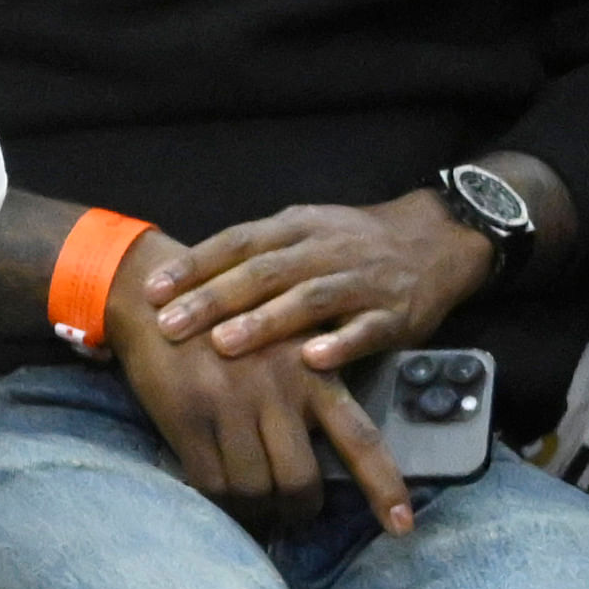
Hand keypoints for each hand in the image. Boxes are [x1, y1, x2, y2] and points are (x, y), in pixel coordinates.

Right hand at [106, 228, 413, 537]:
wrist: (151, 294)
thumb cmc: (225, 323)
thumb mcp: (282, 345)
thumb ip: (310, 391)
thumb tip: (326, 455)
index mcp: (313, 374)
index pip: (361, 439)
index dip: (383, 487)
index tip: (402, 528)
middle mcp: (278, 391)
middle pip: (300, 481)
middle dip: (297, 509)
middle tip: (289, 514)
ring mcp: (230, 405)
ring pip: (255, 488)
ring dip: (255, 511)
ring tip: (254, 509)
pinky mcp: (188, 415)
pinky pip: (211, 481)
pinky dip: (219, 500)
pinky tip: (221, 496)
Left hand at [143, 193, 494, 372]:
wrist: (437, 238)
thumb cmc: (351, 241)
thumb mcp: (302, 231)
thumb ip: (254, 253)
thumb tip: (188, 280)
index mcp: (295, 227)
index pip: (236, 242)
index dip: (194, 265)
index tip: (151, 290)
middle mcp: (323, 249)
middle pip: (262, 272)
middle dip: (213, 298)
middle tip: (170, 325)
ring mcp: (361, 280)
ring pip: (308, 299)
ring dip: (265, 322)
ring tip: (224, 345)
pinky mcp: (396, 313)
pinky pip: (366, 329)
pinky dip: (339, 343)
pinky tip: (311, 361)